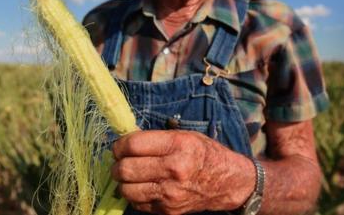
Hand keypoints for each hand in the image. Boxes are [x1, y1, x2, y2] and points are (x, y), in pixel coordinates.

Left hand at [111, 130, 255, 214]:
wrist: (227, 182)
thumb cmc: (204, 153)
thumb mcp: (184, 136)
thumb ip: (155, 139)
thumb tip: (125, 143)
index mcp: (177, 146)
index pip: (133, 145)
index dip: (119, 145)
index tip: (119, 147)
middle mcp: (173, 170)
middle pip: (125, 169)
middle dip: (116, 164)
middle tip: (119, 161)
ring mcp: (170, 193)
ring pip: (126, 189)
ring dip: (122, 181)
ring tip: (128, 175)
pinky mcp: (168, 210)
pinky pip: (137, 203)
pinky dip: (133, 194)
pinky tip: (141, 186)